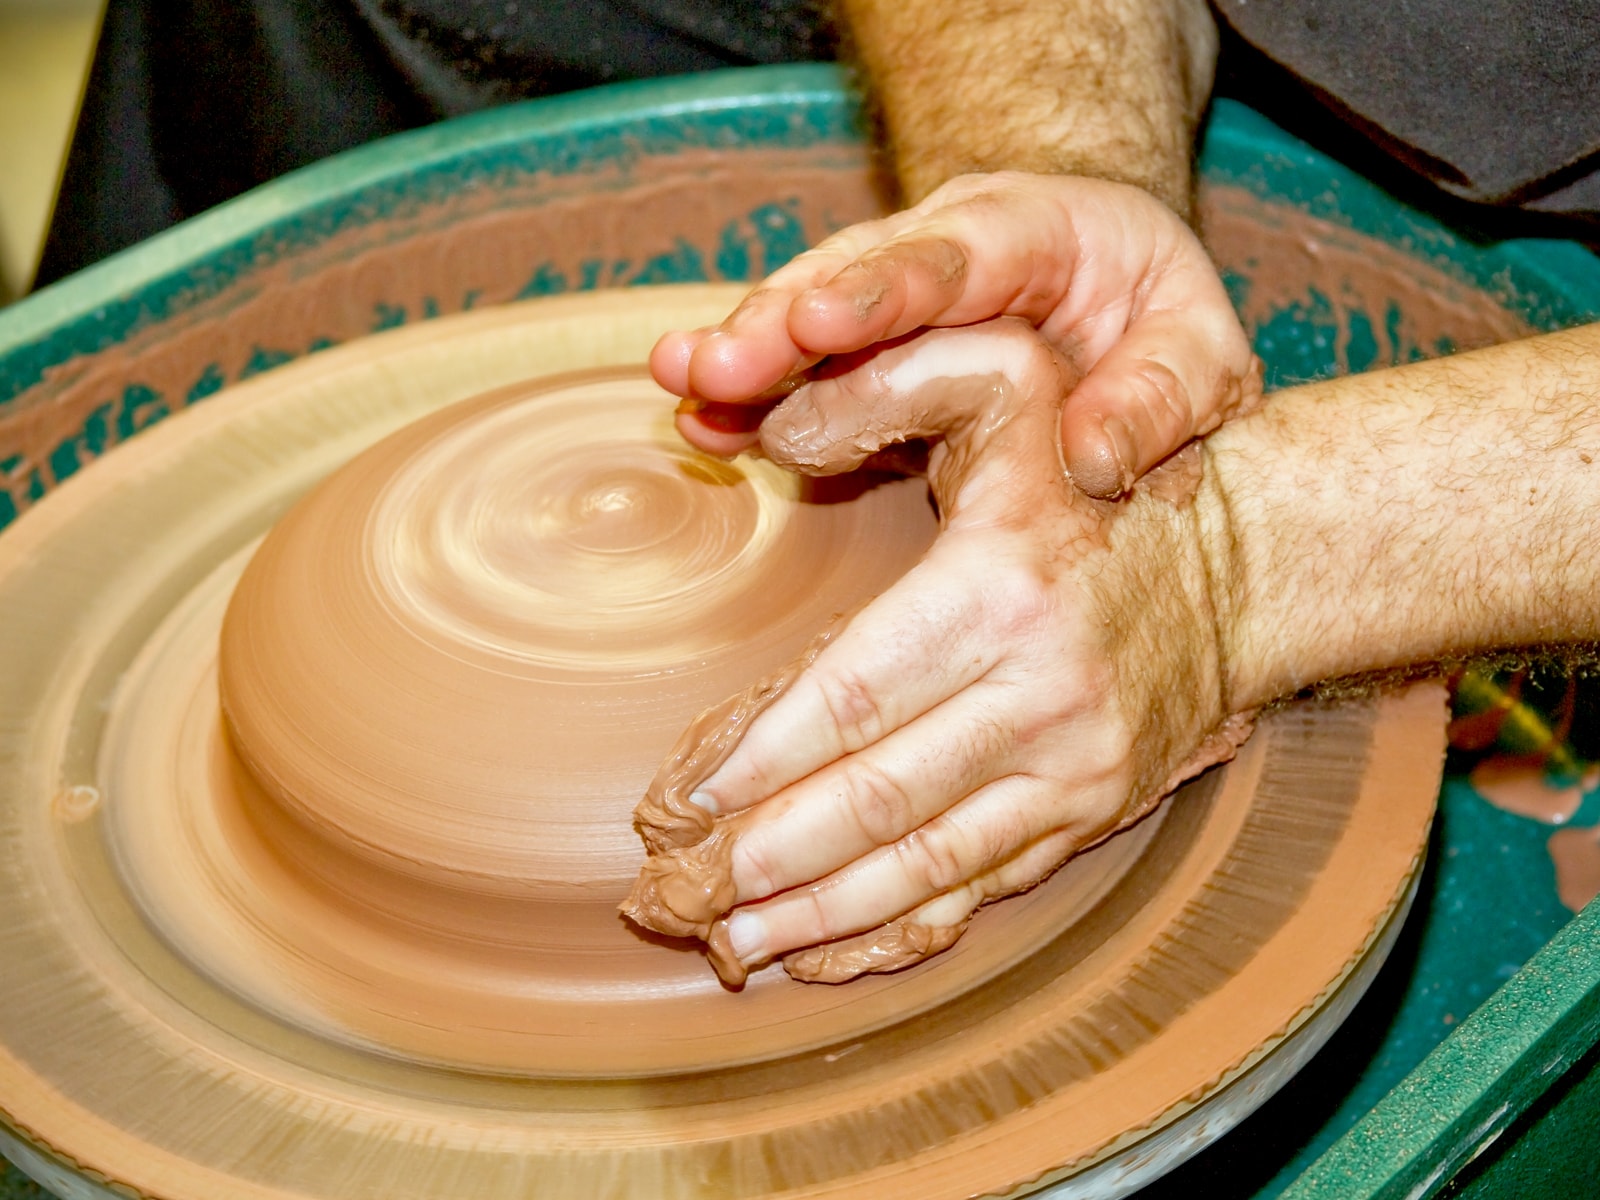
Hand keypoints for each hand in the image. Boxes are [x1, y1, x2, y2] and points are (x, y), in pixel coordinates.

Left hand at [623, 320, 1253, 984]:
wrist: (1243, 567)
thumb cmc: (1089, 478)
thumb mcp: (1005, 391)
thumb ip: (888, 386)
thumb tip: (768, 427)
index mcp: (1000, 593)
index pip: (853, 698)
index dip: (757, 759)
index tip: (676, 801)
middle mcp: (1042, 696)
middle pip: (875, 801)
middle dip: (760, 857)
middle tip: (666, 891)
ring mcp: (1074, 771)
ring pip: (921, 867)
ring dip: (812, 915)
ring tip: (723, 945)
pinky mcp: (1090, 817)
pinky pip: (980, 892)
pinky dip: (894, 934)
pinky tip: (818, 954)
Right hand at [650, 172, 1260, 498]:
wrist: (1122, 303)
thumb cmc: (1161, 329)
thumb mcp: (1203, 357)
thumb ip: (1160, 399)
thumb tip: (1091, 465)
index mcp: (1044, 231)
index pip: (959, 254)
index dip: (884, 289)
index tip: (821, 324)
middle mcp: (954, 246)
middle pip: (857, 274)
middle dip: (781, 321)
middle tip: (712, 368)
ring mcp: (901, 289)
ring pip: (811, 308)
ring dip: (746, 351)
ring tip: (679, 386)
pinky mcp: (872, 345)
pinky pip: (803, 360)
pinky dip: (754, 390)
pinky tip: (698, 417)